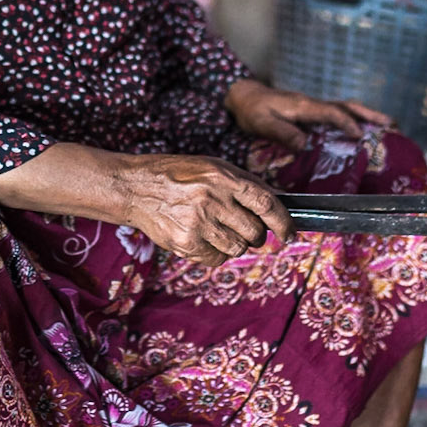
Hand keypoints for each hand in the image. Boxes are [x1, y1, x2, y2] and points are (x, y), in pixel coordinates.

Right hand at [113, 153, 291, 268]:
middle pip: (255, 232)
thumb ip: (244, 184)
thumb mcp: (213, 167)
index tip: (289, 233)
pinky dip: (217, 253)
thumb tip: (277, 205)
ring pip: (238, 248)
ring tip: (217, 230)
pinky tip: (203, 238)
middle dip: (256, 235)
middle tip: (245, 229)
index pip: (266, 203)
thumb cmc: (179, 175)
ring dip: (235, 243)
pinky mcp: (185, 243)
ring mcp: (198, 223)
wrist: (137, 188)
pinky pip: (217, 259)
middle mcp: (212, 199)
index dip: (283, 222)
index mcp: (223, 177)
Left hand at [225, 77, 390, 153]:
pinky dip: (356, 118)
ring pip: (346, 107)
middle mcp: (313, 103)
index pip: (331, 112)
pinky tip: (365, 128)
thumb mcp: (262, 123)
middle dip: (370, 115)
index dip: (346, 123)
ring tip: (389, 126)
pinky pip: (340, 113)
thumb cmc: (252, 111)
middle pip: (347, 106)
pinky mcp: (313, 111)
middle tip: (393, 125)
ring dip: (367, 116)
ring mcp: (315, 106)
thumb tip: (305, 145)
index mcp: (304, 106)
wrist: (245, 96)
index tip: (360, 135)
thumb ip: (282, 133)